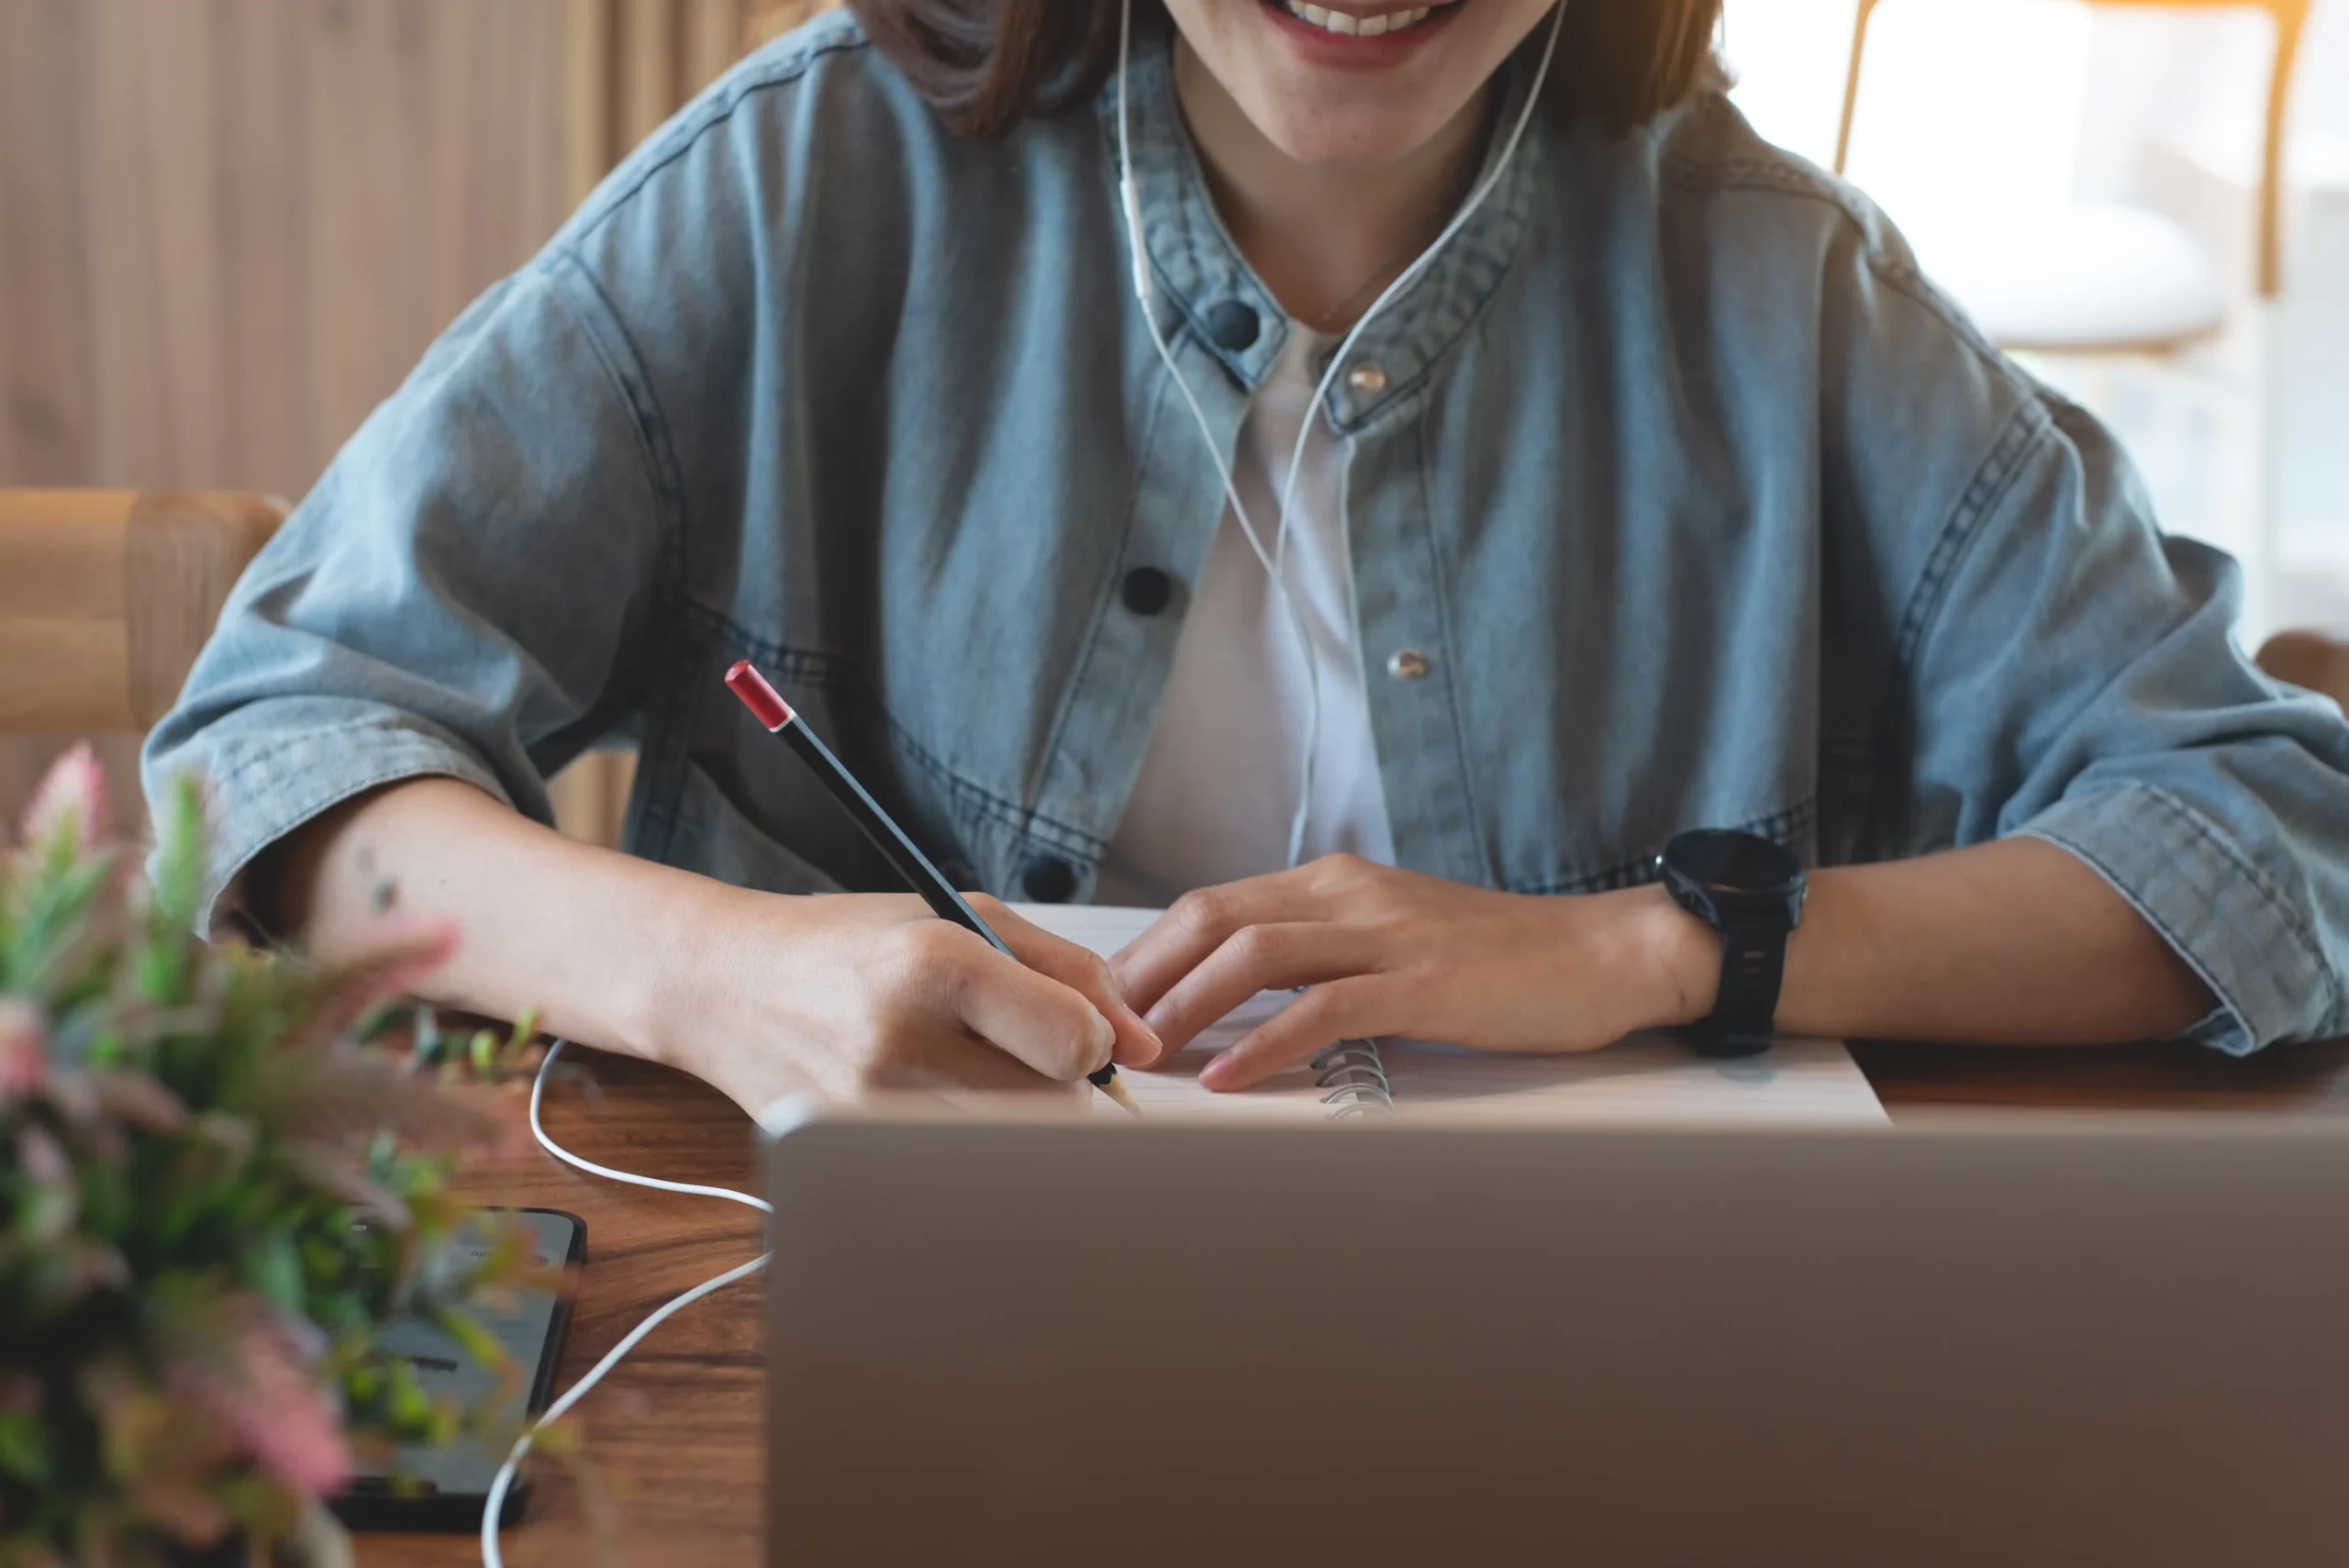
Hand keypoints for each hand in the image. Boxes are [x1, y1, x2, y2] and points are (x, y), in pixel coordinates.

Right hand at [651, 888, 1162, 1112]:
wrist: (726, 985)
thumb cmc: (854, 943)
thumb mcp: (965, 916)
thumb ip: (1070, 970)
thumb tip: (1144, 1044)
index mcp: (934, 966)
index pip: (1074, 1042)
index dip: (1094, 1039)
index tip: (1076, 1029)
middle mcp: (899, 1043)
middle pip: (1052, 1107)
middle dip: (1060, 1085)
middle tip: (1021, 1053)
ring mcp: (869, 1112)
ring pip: (1009, 1148)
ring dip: (1015, 1118)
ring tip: (970, 1072)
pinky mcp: (848, 1156)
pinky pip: (954, 1172)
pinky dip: (965, 1146)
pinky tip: (934, 1105)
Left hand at [1110, 856, 1710, 1090]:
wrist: (1604, 953)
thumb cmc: (1499, 963)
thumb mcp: (1392, 944)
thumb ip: (1320, 960)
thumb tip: (1234, 1006)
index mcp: (1333, 883)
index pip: (1210, 907)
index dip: (1147, 957)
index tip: (1104, 1010)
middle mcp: (1348, 894)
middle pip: (1212, 919)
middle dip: (1144, 977)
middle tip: (1100, 1036)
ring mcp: (1387, 932)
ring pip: (1254, 954)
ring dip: (1186, 1008)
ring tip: (1143, 1058)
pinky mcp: (1425, 980)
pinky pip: (1326, 1007)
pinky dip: (1267, 1043)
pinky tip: (1231, 1079)